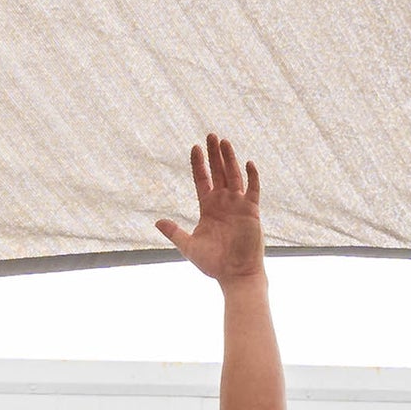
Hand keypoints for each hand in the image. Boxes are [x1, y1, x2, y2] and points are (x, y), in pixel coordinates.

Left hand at [155, 134, 264, 282]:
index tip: (194, 147)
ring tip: (224, 141)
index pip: (202, 179)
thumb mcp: (189, 246)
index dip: (198, 163)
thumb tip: (157, 222)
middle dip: (214, 154)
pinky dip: (252, 176)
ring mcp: (238, 205)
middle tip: (210, 134)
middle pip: (218, 171)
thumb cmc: (214, 263)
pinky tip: (247, 162)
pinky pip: (253, 189)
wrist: (235, 274)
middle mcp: (223, 202)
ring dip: (229, 158)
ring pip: (234, 175)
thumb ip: (175, 232)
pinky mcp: (252, 211)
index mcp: (208, 207)